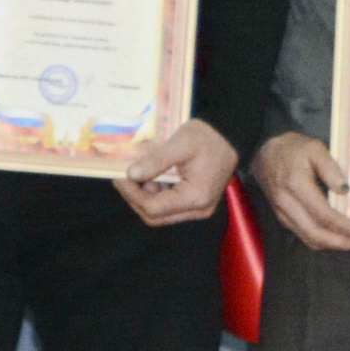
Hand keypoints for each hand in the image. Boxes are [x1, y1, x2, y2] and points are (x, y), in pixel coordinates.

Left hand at [119, 116, 234, 225]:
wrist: (229, 135)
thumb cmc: (208, 137)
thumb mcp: (181, 143)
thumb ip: (156, 161)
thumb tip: (131, 174)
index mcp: (196, 197)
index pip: (154, 208)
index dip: (132, 194)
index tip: (120, 177)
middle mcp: (198, 209)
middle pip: (155, 216)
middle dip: (136, 197)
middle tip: (123, 177)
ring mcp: (198, 208)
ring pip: (160, 212)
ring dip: (144, 195)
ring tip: (138, 173)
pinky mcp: (195, 202)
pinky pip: (169, 205)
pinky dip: (155, 192)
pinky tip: (151, 175)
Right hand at [249, 134, 349, 252]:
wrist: (265, 153)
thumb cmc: (293, 149)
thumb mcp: (315, 148)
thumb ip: (331, 168)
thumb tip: (345, 190)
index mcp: (296, 185)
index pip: (323, 214)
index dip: (344, 227)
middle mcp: (287, 203)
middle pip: (315, 233)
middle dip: (341, 242)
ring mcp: (282, 213)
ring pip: (308, 238)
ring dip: (332, 245)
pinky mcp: (282, 217)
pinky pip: (303, 235)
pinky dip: (322, 240)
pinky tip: (336, 237)